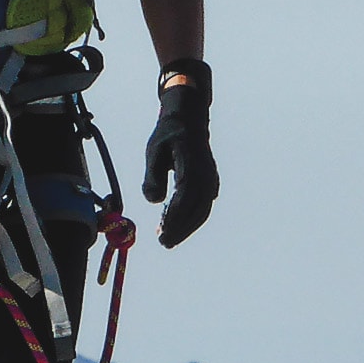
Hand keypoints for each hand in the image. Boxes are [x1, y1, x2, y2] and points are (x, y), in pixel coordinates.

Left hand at [140, 59, 217, 248]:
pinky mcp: (210, 183)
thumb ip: (153, 176)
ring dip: (186, 228)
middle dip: (180, 228)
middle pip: (196, 208)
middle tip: (164, 242)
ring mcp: (211, 179)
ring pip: (202, 210)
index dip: (174, 218)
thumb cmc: (168, 135)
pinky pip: (204, 206)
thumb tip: (154, 201)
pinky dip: (192, 220)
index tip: (162, 233)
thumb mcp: (154, 151)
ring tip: (169, 240)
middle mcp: (205, 174)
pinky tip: (178, 227)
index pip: (184, 197)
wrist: (189, 120)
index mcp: (191, 165)